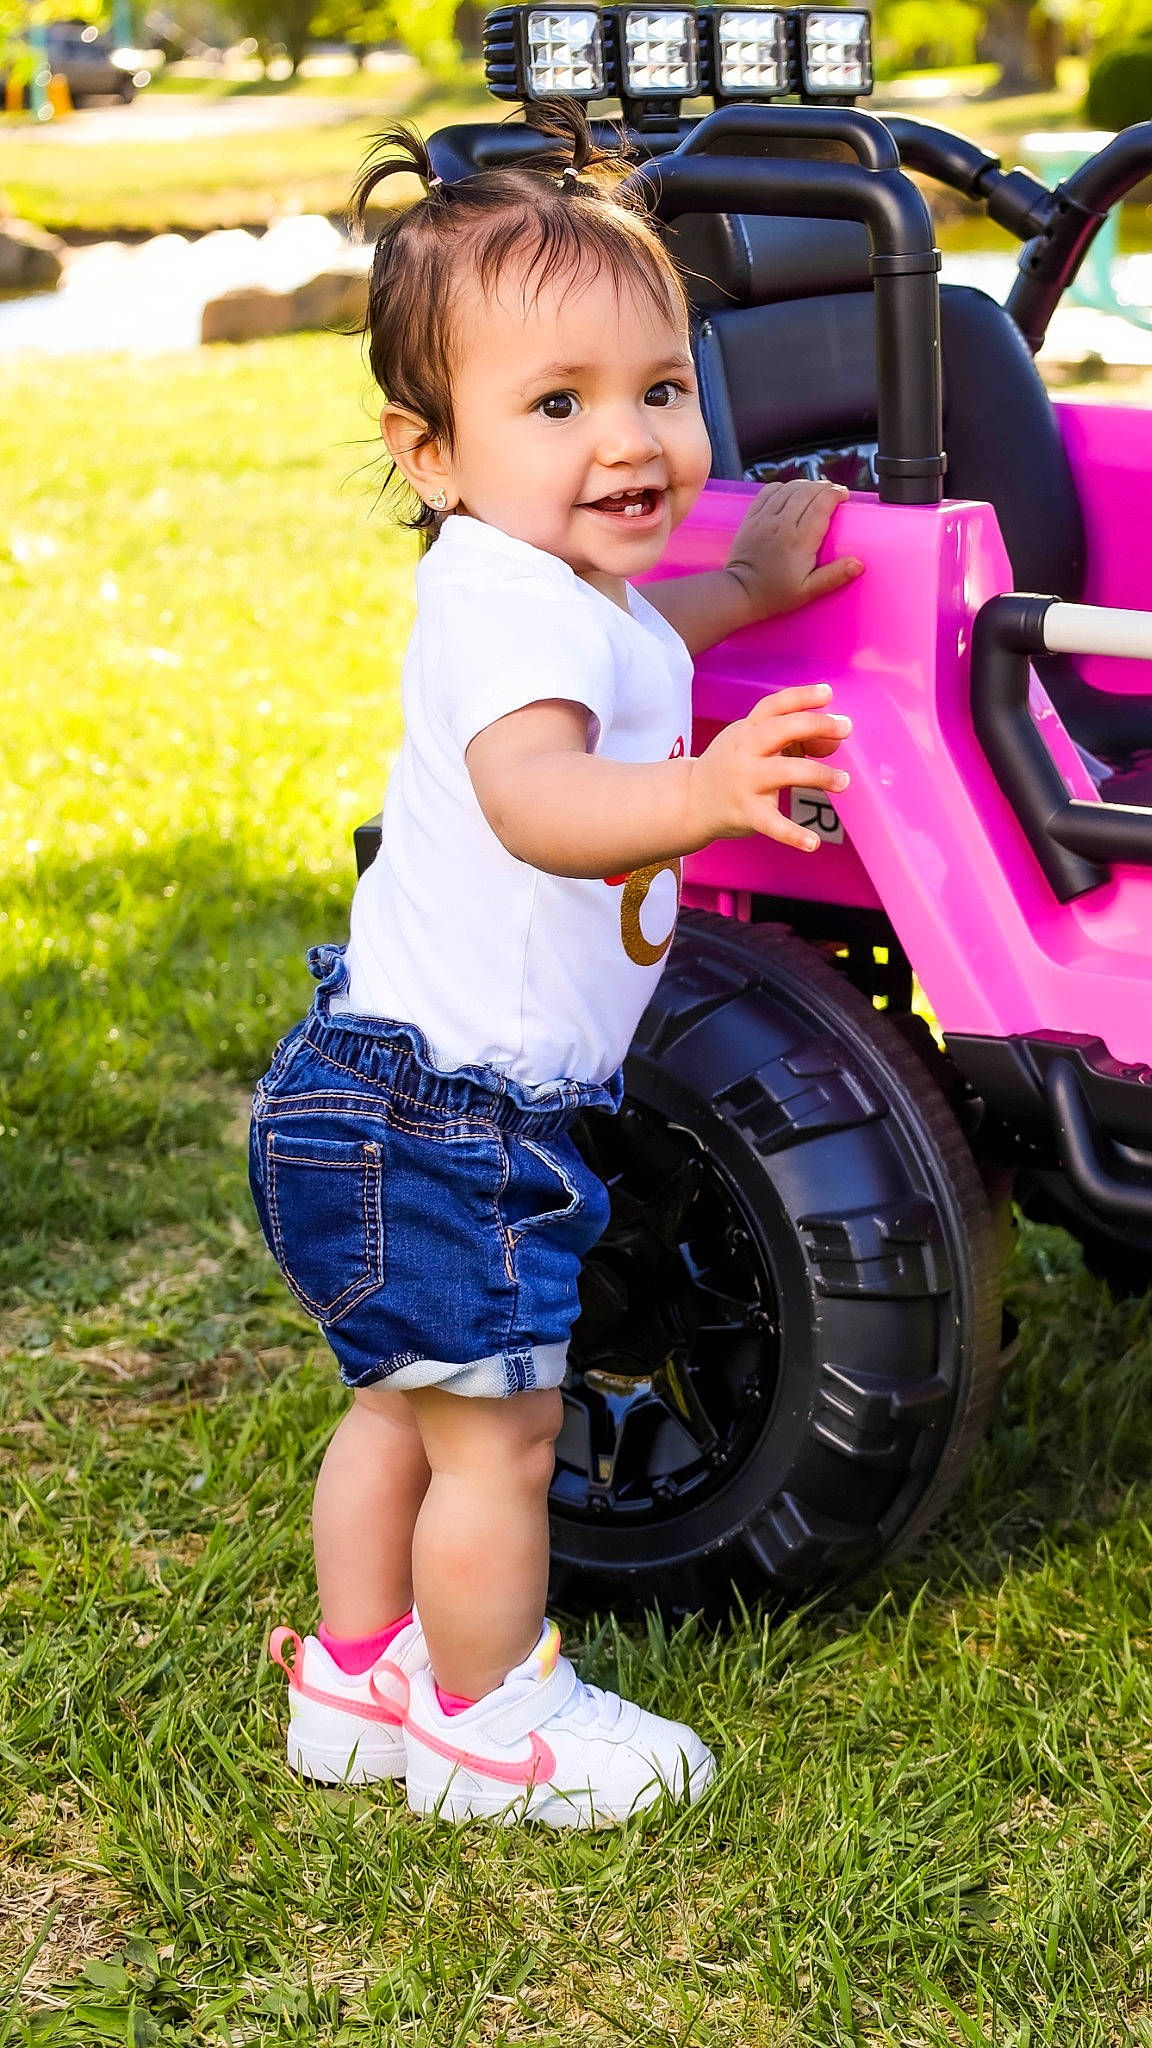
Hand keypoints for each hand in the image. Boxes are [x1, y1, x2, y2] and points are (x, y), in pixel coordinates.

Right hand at [686, 683, 850, 851]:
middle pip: (781, 730)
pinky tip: (813, 843)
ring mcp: (745, 782)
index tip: (828, 693)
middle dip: (815, 725)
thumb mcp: (749, 743)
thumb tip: (830, 741)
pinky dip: (793, 835)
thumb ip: (787, 737)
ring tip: (843, 781)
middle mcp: (745, 751)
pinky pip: (772, 824)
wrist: (690, 800)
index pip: (774, 705)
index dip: (801, 696)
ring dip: (819, 775)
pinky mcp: (746, 812)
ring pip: (785, 772)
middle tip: (845, 728)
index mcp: (747, 730)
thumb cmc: (731, 767)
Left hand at [722, 481, 863, 625]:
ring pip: (789, 488)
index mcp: (800, 540)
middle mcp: (782, 523)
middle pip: (808, 491)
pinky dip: (783, 487)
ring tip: (815, 490)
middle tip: (833, 491)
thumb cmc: (775, 594)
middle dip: (824, 486)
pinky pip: (768, 491)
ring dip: (805, 484)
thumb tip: (858, 564)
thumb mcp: (808, 591)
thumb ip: (834, 576)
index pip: (821, 504)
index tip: (844, 495)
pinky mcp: (752, 517)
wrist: (739, 592)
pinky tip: (791, 492)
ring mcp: (765, 518)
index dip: (835, 494)